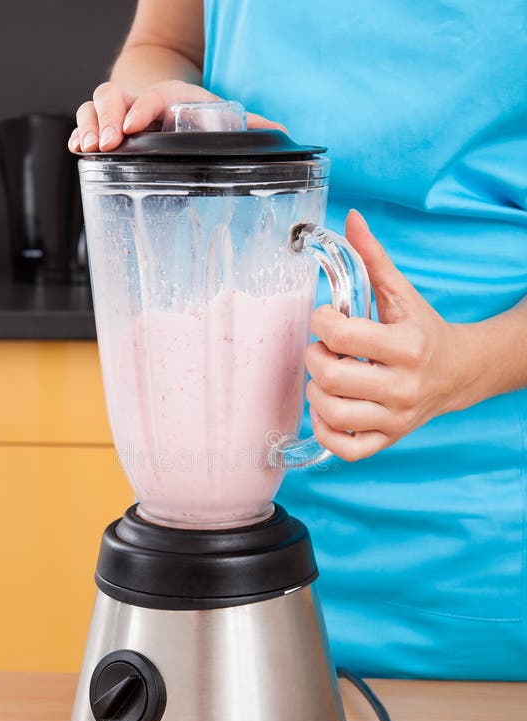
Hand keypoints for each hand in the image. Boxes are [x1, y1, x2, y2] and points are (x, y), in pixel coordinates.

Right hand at [68, 80, 285, 152]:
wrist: (158, 101)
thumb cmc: (186, 114)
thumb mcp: (215, 117)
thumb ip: (247, 127)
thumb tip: (280, 133)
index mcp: (167, 98)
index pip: (152, 96)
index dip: (143, 108)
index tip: (138, 126)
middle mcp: (136, 101)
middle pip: (113, 96)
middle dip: (109, 118)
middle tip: (112, 142)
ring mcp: (115, 113)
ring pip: (92, 106)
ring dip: (90, 126)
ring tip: (92, 148)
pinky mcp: (101, 126)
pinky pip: (83, 123)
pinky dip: (80, 134)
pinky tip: (80, 150)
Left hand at [305, 210, 469, 460]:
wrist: (459, 372)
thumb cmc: (422, 330)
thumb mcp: (401, 293)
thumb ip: (371, 259)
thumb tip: (350, 219)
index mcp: (405, 346)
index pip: (338, 334)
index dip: (320, 322)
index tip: (326, 319)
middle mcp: (402, 386)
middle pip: (329, 376)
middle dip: (314, 357)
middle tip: (323, 349)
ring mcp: (395, 417)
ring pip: (331, 413)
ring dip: (315, 393)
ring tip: (326, 377)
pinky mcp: (388, 438)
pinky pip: (345, 448)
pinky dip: (326, 431)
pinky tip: (327, 410)